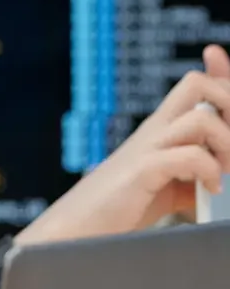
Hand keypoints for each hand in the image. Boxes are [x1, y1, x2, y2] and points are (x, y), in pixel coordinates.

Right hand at [18, 45, 229, 245]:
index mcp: (159, 130)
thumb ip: (191, 178)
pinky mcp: (142, 171)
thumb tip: (218, 183)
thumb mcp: (165, 188)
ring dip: (225, 144)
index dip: (221, 74)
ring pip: (201, 119)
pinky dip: (207, 172)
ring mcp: (146, 149)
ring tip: (223, 171)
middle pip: (197, 83)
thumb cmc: (116, 209)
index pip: (195, 84)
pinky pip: (188, 156)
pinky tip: (208, 191)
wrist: (74, 229)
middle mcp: (153, 132)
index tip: (220, 60)